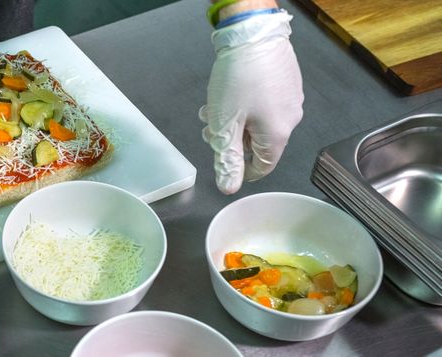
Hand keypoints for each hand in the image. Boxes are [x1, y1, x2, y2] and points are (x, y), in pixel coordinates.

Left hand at [200, 11, 303, 193]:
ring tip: (211, 109)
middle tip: (208, 129)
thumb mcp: (225, 125)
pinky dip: (245, 105)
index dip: (242, 170)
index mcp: (278, 134)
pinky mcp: (287, 82)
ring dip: (234, 120)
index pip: (264, 166)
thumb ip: (226, 159)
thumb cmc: (239, 78)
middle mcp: (291, 119)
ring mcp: (291, 98)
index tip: (226, 164)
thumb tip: (228, 187)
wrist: (252, 34)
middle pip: (259, 143)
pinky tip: (227, 93)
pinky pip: (266, 103)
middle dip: (231, 139)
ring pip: (259, 121)